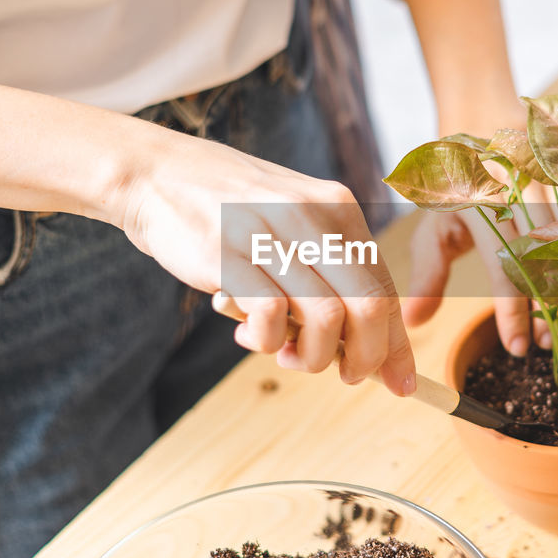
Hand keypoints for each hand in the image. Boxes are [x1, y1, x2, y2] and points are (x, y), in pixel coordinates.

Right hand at [113, 130, 416, 395]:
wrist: (157, 173)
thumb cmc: (231, 213)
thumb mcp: (293, 224)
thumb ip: (331, 273)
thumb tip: (370, 346)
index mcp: (337, 208)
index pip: (385, 285)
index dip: (396, 343)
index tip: (401, 383)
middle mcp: (312, 216)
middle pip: (370, 305)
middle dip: (367, 357)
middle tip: (346, 376)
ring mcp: (270, 235)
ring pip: (327, 318)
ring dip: (315, 356)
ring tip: (289, 356)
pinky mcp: (228, 256)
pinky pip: (272, 317)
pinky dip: (269, 341)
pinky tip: (251, 335)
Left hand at [402, 181, 554, 355]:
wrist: (484, 134)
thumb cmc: (457, 191)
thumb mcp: (434, 228)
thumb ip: (428, 274)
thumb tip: (412, 320)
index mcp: (478, 198)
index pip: (503, 264)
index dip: (512, 310)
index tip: (517, 347)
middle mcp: (517, 184)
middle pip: (542, 259)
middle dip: (547, 308)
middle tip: (546, 343)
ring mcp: (548, 177)